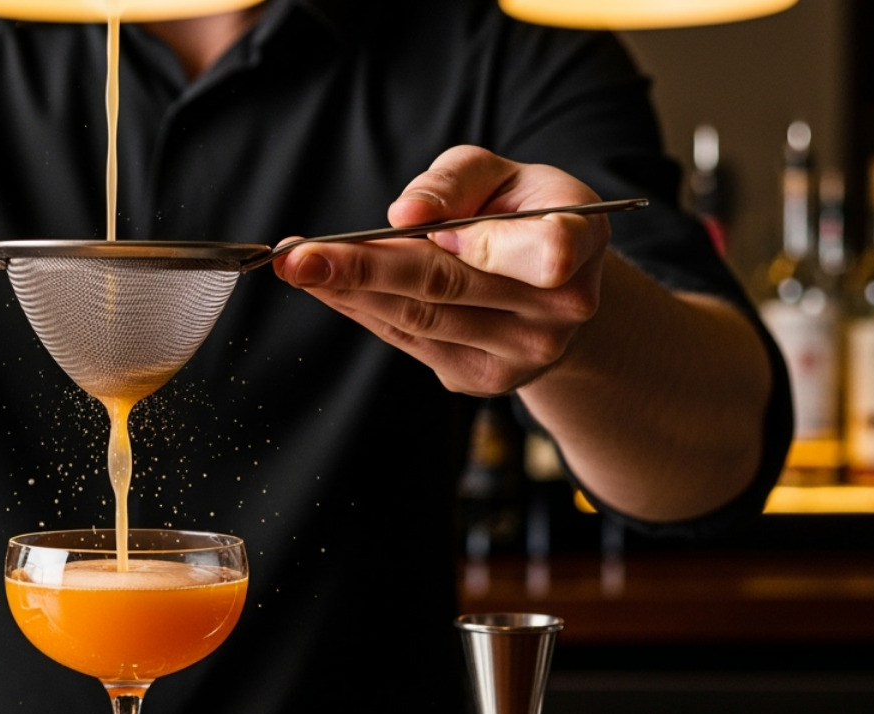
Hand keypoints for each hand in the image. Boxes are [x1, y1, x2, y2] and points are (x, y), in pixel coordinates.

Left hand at [272, 145, 607, 395]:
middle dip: (362, 268)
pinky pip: (408, 339)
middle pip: (446, 286)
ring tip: (295, 266)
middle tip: (297, 255)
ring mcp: (520, 354)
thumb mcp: (499, 175)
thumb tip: (405, 216)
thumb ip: (454, 183)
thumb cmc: (519, 213)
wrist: (554, 288)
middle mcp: (558, 310)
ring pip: (418, 317)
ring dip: (347, 291)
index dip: (476, 241)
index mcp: (578, 242)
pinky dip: (361, 310)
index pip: (542, 252)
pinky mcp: (482, 379)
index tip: (407, 227)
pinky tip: (325, 288)